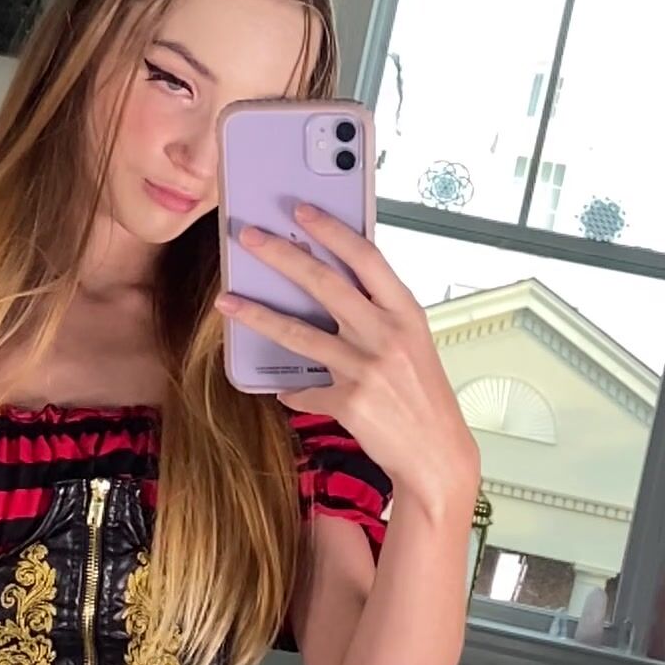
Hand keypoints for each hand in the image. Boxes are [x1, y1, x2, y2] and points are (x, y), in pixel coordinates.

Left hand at [215, 206, 480, 505]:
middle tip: (249, 237)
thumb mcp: (413, 344)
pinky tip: (285, 389)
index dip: (332, 230)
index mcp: (406, 313)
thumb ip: (378, 316)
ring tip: (227, 302)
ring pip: (298, 334)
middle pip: (324, 283)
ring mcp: (367, 368)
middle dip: (281, 255)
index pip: (366, 257)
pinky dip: (293, 391)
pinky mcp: (349, 401)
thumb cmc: (424, 397)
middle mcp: (387, 335)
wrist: (437, 453)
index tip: (302, 211)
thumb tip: (332, 290)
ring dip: (257, 315)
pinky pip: (305, 390)